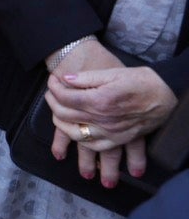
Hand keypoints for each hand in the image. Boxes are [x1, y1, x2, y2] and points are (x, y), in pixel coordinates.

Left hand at [47, 67, 175, 183]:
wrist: (167, 95)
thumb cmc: (142, 81)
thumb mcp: (113, 73)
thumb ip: (86, 77)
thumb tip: (64, 78)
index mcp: (99, 100)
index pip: (65, 97)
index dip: (53, 87)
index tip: (52, 81)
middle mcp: (103, 119)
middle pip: (65, 115)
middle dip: (52, 102)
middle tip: (51, 94)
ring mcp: (110, 132)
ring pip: (74, 134)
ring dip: (60, 124)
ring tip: (57, 115)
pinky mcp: (119, 139)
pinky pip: (94, 146)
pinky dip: (80, 141)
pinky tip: (76, 133)